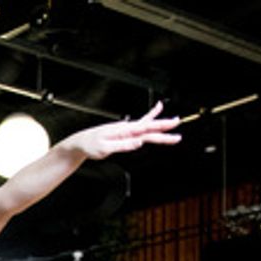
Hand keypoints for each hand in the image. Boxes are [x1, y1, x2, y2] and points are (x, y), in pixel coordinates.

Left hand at [66, 102, 181, 160]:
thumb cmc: (91, 145)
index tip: (173, 131)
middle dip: (164, 126)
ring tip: (174, 122)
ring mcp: (126, 129)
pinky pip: (140, 125)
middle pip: (149, 127)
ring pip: (147, 126)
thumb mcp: (105, 148)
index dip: (161, 131)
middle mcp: (127, 128)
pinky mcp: (124, 132)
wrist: (82, 142)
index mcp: (124, 131)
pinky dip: (149, 118)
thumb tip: (139, 142)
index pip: (146, 131)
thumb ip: (123, 145)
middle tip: (178, 125)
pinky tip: (156, 112)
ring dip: (160, 124)